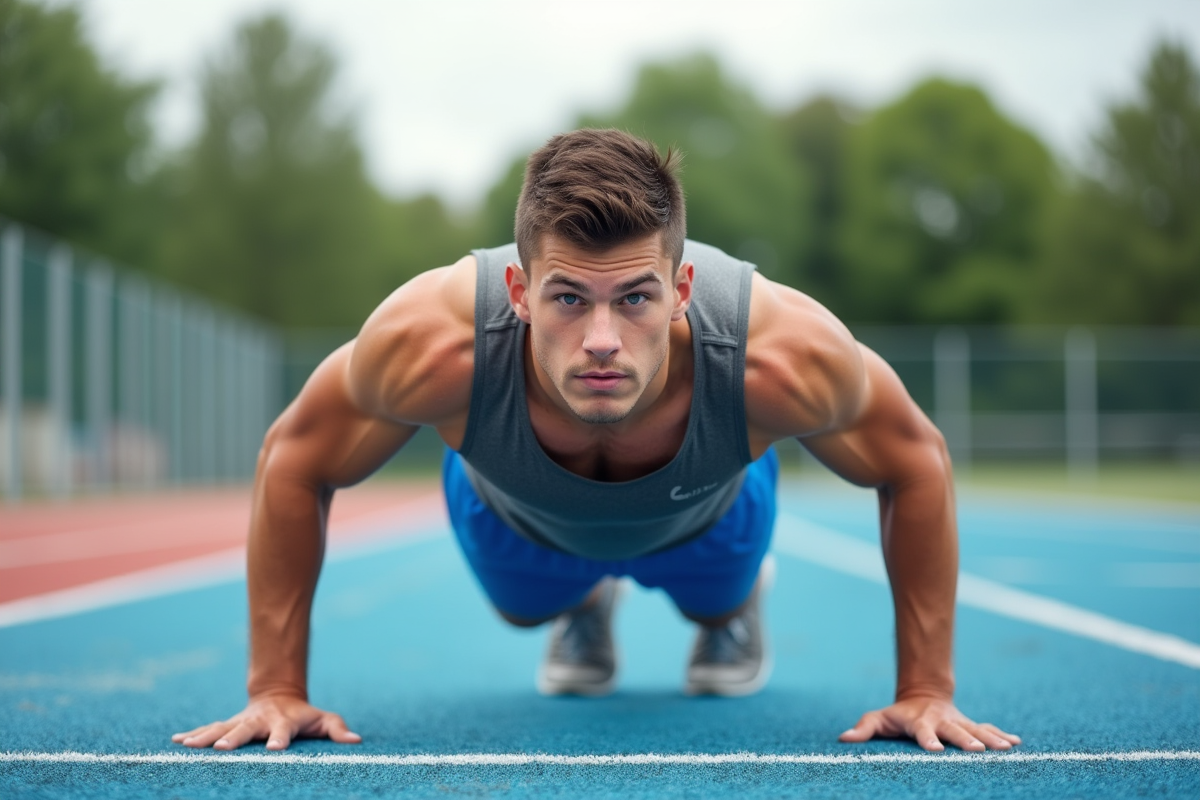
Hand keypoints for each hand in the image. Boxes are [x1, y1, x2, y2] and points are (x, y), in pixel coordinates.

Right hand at [171, 693, 361, 750]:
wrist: (280, 696)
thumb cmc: (305, 716)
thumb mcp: (324, 720)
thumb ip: (338, 730)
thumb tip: (356, 741)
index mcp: (284, 722)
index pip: (283, 731)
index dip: (280, 739)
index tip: (275, 750)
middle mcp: (259, 721)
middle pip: (246, 730)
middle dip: (234, 738)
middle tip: (223, 748)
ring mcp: (242, 722)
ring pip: (222, 728)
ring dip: (207, 736)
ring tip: (189, 745)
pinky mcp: (228, 724)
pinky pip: (209, 729)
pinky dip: (193, 734)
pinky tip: (176, 742)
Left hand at [838, 696, 1020, 752]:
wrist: (922, 695)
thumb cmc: (897, 714)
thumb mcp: (878, 719)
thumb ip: (863, 729)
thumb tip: (843, 738)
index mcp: (919, 722)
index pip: (923, 731)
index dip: (928, 740)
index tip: (934, 750)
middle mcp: (942, 721)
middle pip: (954, 731)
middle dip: (966, 740)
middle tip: (978, 750)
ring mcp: (958, 722)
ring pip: (976, 729)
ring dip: (990, 738)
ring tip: (1006, 748)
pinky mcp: (970, 724)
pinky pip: (987, 729)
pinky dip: (1002, 735)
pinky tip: (1018, 743)